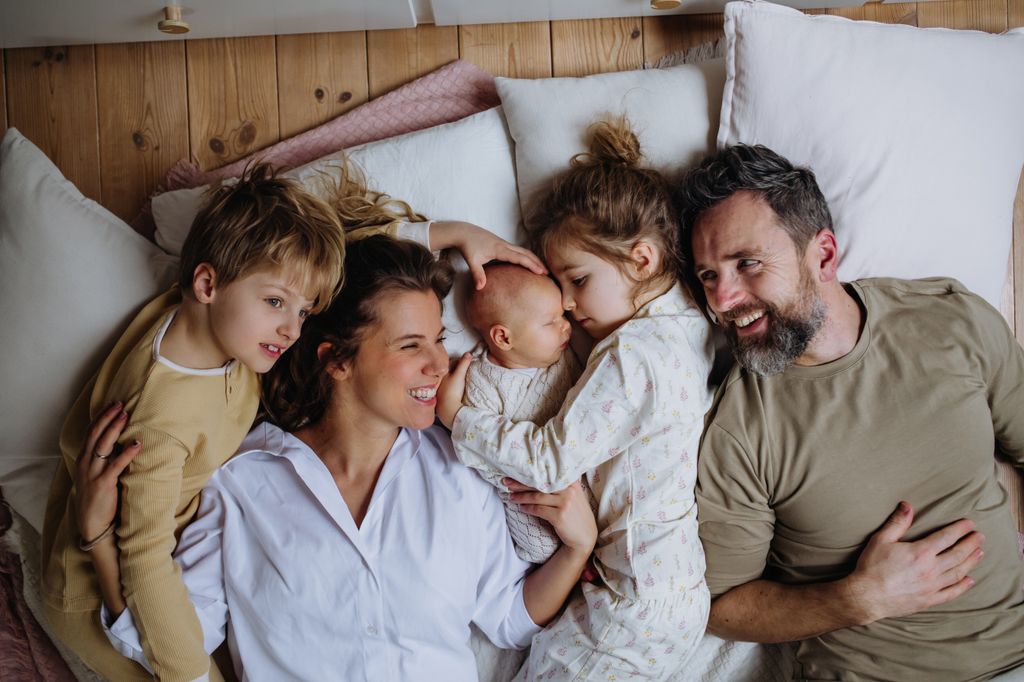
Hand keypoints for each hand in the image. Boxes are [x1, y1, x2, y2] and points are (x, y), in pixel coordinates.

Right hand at [74, 402, 140, 541]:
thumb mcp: (97, 474)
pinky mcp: (103, 484)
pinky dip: (126, 453)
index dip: (101, 417)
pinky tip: (137, 444)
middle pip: (96, 434)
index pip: (90, 433)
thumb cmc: (99, 498)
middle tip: (120, 404)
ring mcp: (92, 474)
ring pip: (103, 445)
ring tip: (126, 415)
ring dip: (115, 428)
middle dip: (108, 417)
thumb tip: (120, 442)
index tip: (112, 404)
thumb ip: (104, 459)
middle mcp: (85, 464)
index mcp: (83, 460)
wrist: (92, 524)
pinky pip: (115, 465)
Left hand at [430, 221, 545, 289]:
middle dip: (537, 262)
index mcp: (500, 250)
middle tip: (547, 273)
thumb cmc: (468, 246)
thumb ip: (477, 274)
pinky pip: (518, 250)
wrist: (464, 232)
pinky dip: (526, 256)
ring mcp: (504, 244)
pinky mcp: (502, 244)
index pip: (520, 258)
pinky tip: (528, 263)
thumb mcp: (472, 261)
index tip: (541, 272)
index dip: (532, 265)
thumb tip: (480, 288)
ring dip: (533, 259)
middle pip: (526, 253)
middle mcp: (505, 245)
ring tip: (541, 269)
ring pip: (523, 251)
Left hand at [437, 352, 471, 428]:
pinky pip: (449, 386)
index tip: (467, 360)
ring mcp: (441, 388)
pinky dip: (454, 384)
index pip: (450, 362)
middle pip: (449, 370)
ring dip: (455, 376)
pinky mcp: (443, 396)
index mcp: (441, 373)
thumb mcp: (459, 375)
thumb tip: (468, 353)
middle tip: (466, 367)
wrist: (449, 410)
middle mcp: (439, 380)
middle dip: (456, 368)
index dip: (459, 360)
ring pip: (449, 378)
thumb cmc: (452, 391)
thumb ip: (463, 364)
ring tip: (463, 376)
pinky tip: (458, 387)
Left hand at [507, 478, 597, 554]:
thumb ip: (563, 485)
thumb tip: (541, 475)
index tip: (516, 471)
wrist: (585, 536)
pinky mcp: (560, 516)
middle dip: (520, 483)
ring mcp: (565, 503)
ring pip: (537, 497)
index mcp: (571, 482)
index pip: (548, 474)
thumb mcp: (575, 495)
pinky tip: (521, 508)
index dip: (531, 473)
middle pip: (540, 484)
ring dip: (521, 497)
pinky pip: (539, 510)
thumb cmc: (576, 514)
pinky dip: (528, 508)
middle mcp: (569, 491)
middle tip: (506, 481)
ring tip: (510, 497)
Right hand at [843, 501, 983, 624]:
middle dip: (971, 544)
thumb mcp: (881, 540)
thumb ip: (897, 522)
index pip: (946, 537)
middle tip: (980, 537)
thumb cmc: (872, 567)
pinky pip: (951, 593)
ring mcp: (932, 586)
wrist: (867, 597)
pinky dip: (962, 586)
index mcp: (921, 552)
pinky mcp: (929, 600)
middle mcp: (931, 569)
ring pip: (958, 573)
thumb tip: (908, 505)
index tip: (969, 524)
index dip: (960, 529)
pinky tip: (969, 580)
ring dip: (971, 562)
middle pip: (958, 554)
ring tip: (980, 553)